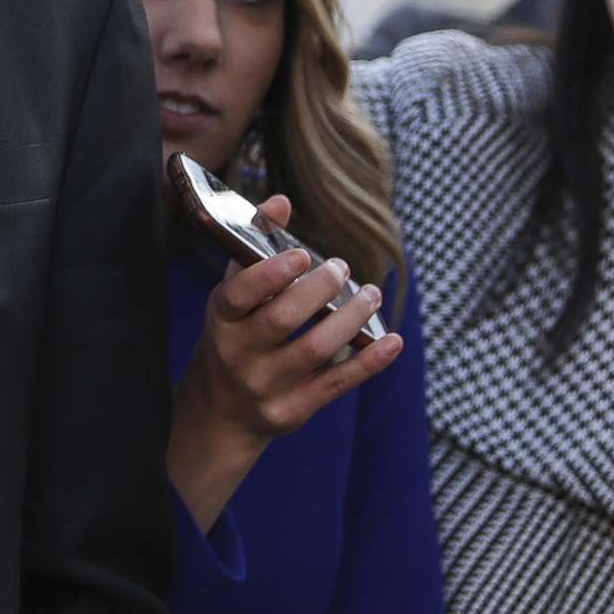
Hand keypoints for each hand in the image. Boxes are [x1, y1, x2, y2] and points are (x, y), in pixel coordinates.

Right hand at [166, 194, 401, 530]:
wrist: (221, 410)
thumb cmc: (234, 335)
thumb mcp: (232, 295)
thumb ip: (255, 248)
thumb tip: (281, 202)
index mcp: (221, 318)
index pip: (239, 293)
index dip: (271, 273)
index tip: (303, 253)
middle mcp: (238, 353)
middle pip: (282, 320)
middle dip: (319, 290)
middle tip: (342, 268)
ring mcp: (264, 386)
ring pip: (315, 350)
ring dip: (351, 319)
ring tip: (371, 293)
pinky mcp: (292, 411)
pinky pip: (337, 384)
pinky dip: (369, 362)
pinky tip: (392, 340)